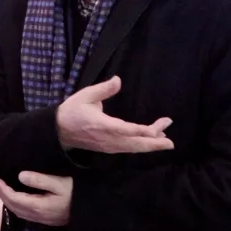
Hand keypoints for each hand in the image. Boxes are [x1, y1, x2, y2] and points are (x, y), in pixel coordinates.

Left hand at [0, 172, 71, 226]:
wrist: (92, 210)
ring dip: (7, 201)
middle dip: (2, 195)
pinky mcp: (47, 220)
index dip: (2, 190)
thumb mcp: (59, 183)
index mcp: (38, 206)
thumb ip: (39, 180)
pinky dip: (16, 206)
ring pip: (18, 213)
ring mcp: (42, 219)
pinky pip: (25, 214)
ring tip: (0, 189)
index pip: (14, 199)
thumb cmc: (77, 193)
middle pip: (13, 207)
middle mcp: (38, 215)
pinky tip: (15, 199)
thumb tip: (20, 176)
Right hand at [56, 76, 173, 153]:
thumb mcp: (85, 95)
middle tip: (170, 141)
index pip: (125, 129)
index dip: (141, 131)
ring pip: (133, 148)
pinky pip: (128, 149)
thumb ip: (103, 89)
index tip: (156, 130)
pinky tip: (151, 142)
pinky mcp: (108, 148)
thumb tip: (118, 80)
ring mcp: (108, 145)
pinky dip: (141, 147)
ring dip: (151, 145)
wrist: (59, 130)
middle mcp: (107, 138)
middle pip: (134, 143)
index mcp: (101, 124)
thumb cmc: (72, 110)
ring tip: (167, 141)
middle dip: (153, 142)